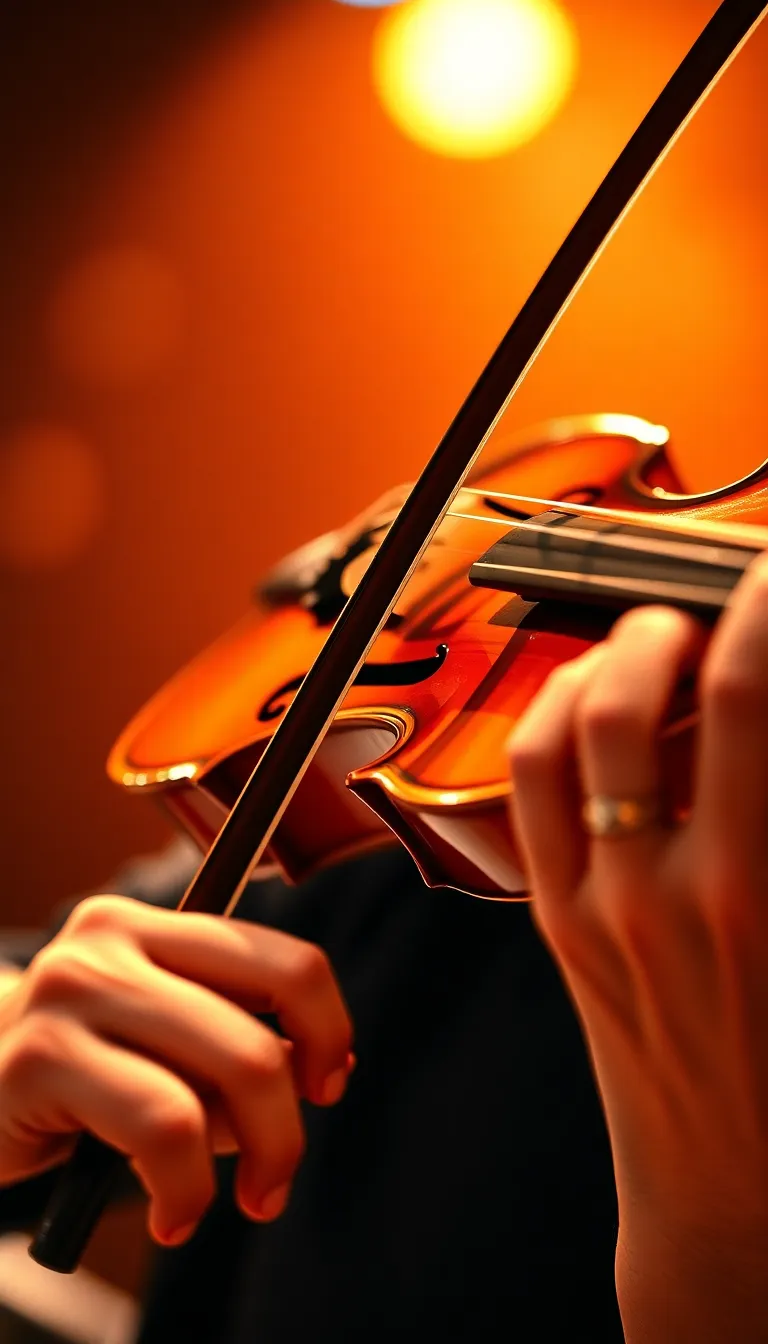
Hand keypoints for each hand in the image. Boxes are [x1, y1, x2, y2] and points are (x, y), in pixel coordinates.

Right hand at [0, 897, 352, 1245]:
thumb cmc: (75, 1083)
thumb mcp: (161, 1053)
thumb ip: (230, 1051)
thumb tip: (322, 1071)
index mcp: (153, 926)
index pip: (285, 961)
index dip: (327, 1029)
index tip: (326, 1086)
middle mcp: (112, 941)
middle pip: (261, 1027)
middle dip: (289, 1125)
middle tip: (275, 1180)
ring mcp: (71, 991)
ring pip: (227, 1072)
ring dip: (254, 1158)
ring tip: (222, 1205)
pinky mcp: (40, 1058)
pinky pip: (166, 1127)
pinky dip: (188, 1189)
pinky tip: (173, 1214)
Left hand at [507, 553, 767, 1339]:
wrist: (724, 1189)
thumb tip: (758, 713)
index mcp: (752, 890)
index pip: (749, 703)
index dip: (759, 614)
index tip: (766, 581)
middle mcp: (667, 887)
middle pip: (648, 696)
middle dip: (682, 616)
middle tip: (719, 600)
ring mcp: (598, 901)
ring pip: (566, 730)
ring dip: (604, 659)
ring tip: (650, 639)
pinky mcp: (555, 920)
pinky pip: (529, 788)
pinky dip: (554, 718)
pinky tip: (592, 702)